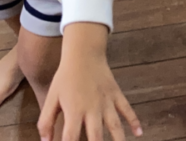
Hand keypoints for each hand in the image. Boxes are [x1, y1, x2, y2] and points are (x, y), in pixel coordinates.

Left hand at [37, 23, 141, 140]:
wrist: (83, 53)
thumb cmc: (65, 77)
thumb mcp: (51, 98)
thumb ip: (46, 121)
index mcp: (74, 111)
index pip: (71, 138)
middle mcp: (92, 109)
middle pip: (96, 137)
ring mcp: (106, 102)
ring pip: (115, 126)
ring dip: (118, 140)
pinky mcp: (116, 94)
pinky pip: (126, 109)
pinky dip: (134, 121)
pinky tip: (139, 133)